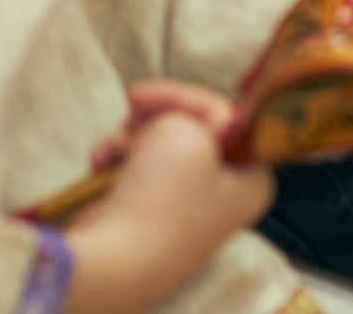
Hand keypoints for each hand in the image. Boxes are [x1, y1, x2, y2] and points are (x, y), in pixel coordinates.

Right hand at [66, 96, 273, 313]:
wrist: (116, 257)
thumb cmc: (163, 197)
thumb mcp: (188, 131)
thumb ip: (189, 111)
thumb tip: (175, 120)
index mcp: (251, 177)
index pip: (225, 118)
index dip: (184, 100)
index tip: (147, 96)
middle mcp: (224, 194)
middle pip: (189, 129)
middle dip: (153, 118)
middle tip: (129, 113)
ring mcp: (186, 206)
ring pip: (159, 145)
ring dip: (130, 137)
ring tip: (110, 148)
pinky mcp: (152, 213)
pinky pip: (140, 169)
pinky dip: (119, 159)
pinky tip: (101, 161)